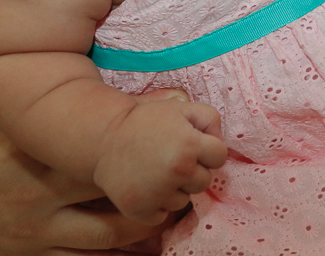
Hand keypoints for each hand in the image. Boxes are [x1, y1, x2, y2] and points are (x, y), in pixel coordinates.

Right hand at [0, 85, 188, 254]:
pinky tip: (145, 228)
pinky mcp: (33, 252)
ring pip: (114, 232)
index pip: (111, 138)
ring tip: (178, 197)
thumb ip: (43, 81)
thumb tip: (93, 39)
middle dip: (162, 175)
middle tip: (193, 160)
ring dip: (151, 216)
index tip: (185, 113)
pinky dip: (120, 246)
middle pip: (122, 185)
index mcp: (37, 147)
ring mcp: (40, 228)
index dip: (153, 127)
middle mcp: (43, 191)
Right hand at [93, 97, 227, 225]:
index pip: (220, 157)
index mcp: (190, 145)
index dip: (208, 150)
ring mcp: (158, 193)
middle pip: (204, 181)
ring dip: (175, 189)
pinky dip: (156, 205)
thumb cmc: (146, 121)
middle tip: (172, 158)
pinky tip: (146, 187)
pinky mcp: (140, 210)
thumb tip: (218, 143)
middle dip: (193, 171)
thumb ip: (210, 119)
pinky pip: (162, 215)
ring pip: (184, 200)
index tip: (192, 146)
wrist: (104, 139)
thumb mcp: (182, 108)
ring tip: (156, 171)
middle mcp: (177, 171)